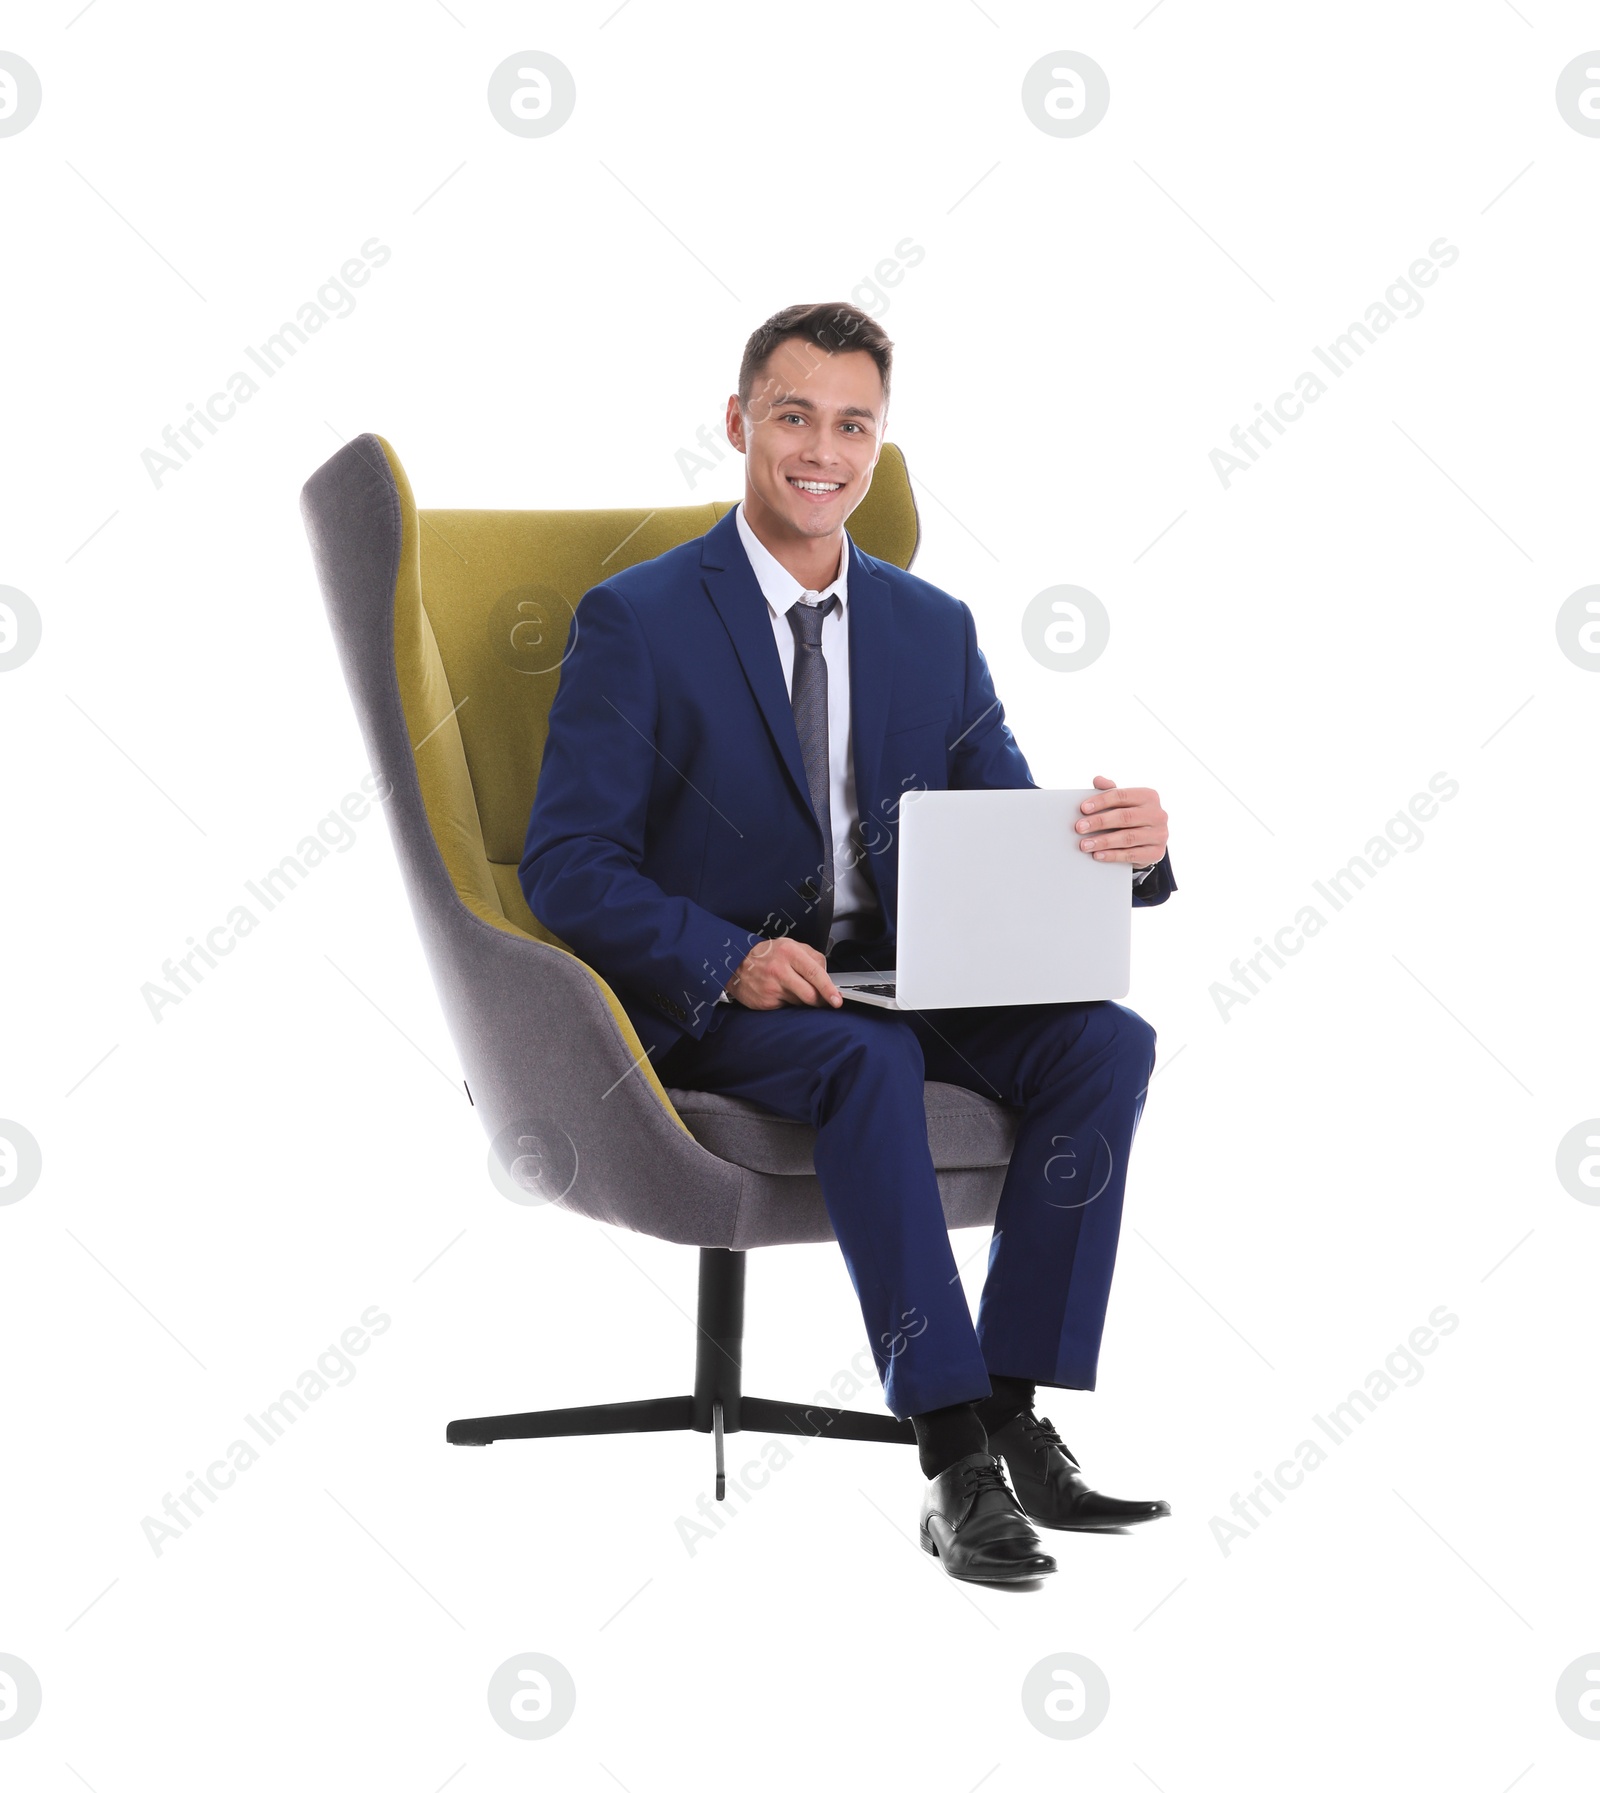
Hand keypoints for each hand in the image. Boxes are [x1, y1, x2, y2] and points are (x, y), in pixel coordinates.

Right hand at [725, 936, 842, 1009]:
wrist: (734, 963)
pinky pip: (787, 1007)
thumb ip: (812, 956)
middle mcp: (779, 970)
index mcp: (789, 952)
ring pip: (800, 1002)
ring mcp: (771, 987)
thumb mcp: (790, 945)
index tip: (837, 999)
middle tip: (823, 1000)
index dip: (828, 989)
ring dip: (802, 999)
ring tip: (791, 987)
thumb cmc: (765, 954)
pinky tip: (779, 992)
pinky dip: (788, 1002)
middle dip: (820, 1000)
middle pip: (810, 994)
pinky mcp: (765, 1001)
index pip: (815, 973)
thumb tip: (826, 975)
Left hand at [1076, 775, 1167, 868]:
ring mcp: (1160, 834)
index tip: (1083, 808)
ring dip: (1103, 841)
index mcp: (1149, 796)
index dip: (1101, 801)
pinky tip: (1097, 855)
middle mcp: (1158, 814)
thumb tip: (1098, 780)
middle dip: (1099, 822)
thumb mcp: (1123, 803)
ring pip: (1128, 837)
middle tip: (1079, 827)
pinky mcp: (1156, 853)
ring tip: (1085, 844)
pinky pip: (1131, 855)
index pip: (1122, 795)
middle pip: (1124, 817)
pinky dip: (1112, 855)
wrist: (1149, 842)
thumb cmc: (1131, 818)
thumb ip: (1110, 790)